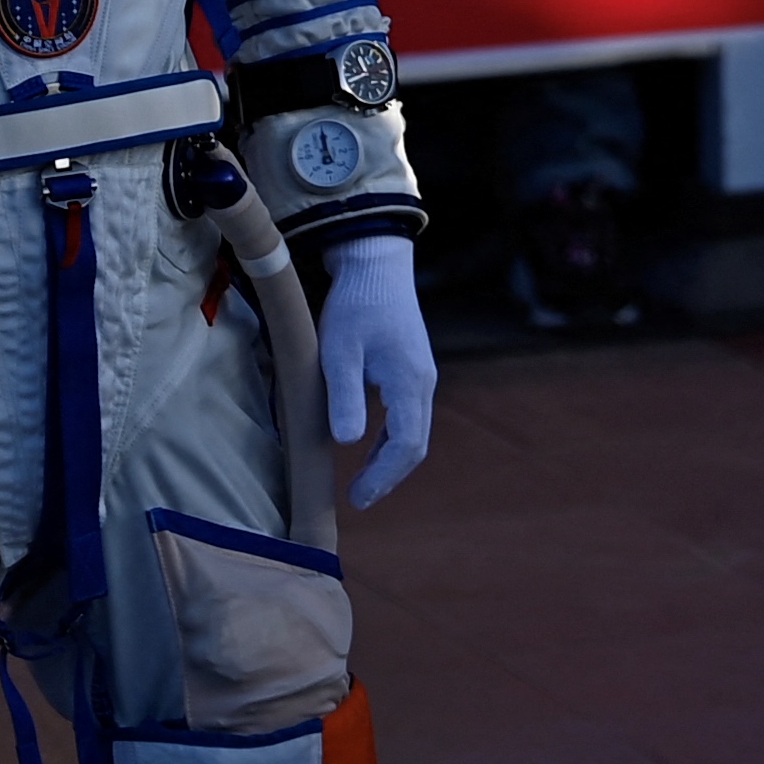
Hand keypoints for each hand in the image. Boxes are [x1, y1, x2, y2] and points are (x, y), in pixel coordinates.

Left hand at [318, 232, 437, 507]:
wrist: (376, 264)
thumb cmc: (354, 306)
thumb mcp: (339, 352)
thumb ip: (345, 396)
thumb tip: (347, 443)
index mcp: (410, 382)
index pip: (406, 444)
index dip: (382, 476)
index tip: (357, 498)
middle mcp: (423, 382)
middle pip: (416, 443)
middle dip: (389, 475)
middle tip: (360, 499)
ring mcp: (421, 375)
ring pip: (414, 430)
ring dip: (390, 460)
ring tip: (363, 483)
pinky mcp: (411, 368)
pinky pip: (408, 415)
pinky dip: (391, 439)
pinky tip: (368, 447)